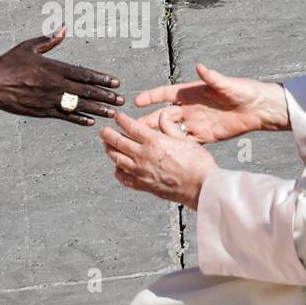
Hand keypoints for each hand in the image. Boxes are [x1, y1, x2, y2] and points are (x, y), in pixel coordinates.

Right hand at [0, 25, 122, 126]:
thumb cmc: (9, 63)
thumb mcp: (29, 47)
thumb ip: (49, 40)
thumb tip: (63, 28)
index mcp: (54, 68)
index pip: (83, 74)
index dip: (102, 79)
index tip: (116, 82)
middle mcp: (55, 85)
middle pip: (86, 91)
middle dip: (105, 96)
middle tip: (121, 100)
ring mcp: (49, 100)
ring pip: (78, 106)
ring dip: (97, 110)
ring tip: (112, 113)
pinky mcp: (42, 111)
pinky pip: (64, 116)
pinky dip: (78, 119)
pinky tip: (90, 122)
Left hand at [100, 111, 217, 208]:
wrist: (201, 187)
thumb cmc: (198, 164)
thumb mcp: (185, 139)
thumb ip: (169, 127)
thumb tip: (162, 117)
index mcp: (154, 142)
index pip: (131, 127)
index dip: (121, 120)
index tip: (117, 117)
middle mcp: (144, 156)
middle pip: (118, 142)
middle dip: (108, 134)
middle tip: (104, 131)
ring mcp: (141, 172)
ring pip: (117, 159)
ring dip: (109, 151)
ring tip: (107, 146)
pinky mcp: (143, 185)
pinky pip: (124, 178)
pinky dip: (118, 172)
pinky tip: (118, 168)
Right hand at [133, 62, 287, 143]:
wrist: (257, 108)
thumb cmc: (243, 91)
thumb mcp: (226, 84)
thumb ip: (212, 77)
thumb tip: (200, 67)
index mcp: (192, 92)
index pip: (166, 94)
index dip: (152, 97)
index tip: (137, 101)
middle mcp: (190, 107)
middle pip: (164, 114)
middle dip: (148, 119)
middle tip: (132, 126)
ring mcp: (195, 122)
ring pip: (171, 129)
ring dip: (157, 134)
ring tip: (142, 141)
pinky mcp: (204, 135)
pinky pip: (185, 141)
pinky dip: (175, 145)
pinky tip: (164, 152)